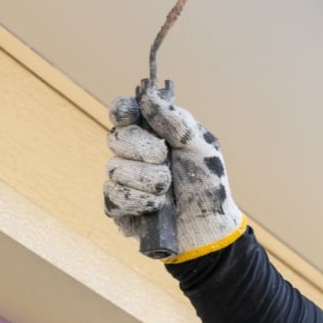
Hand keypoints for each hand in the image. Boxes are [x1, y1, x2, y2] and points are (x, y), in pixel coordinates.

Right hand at [104, 92, 244, 261]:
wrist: (209, 226)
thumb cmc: (208, 184)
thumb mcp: (200, 144)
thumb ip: (175, 119)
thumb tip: (147, 95)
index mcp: (152, 133)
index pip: (124, 112)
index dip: (122, 109)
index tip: (131, 114)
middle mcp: (133, 154)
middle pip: (116, 137)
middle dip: (144, 150)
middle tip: (166, 160)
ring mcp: (124, 180)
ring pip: (115, 168)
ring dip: (149, 179)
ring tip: (168, 189)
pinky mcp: (119, 207)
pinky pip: (113, 195)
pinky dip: (140, 200)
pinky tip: (157, 206)